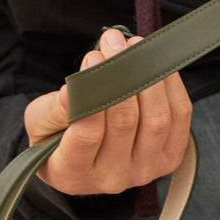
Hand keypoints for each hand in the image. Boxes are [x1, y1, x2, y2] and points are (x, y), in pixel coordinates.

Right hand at [25, 27, 192, 194]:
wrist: (83, 155)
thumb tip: (73, 92)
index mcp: (71, 173)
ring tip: (133, 46)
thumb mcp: (39, 121)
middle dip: (121, 74)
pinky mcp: (169, 157)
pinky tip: (156, 62)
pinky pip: (179, 117)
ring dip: (148, 76)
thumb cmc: (56, 133)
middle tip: (113, 41)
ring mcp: (144, 171)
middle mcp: (111, 178)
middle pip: (125, 122)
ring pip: (156, 120)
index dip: (93, 91)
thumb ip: (52, 110)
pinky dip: (170, 85)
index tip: (92, 57)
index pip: (87, 134)